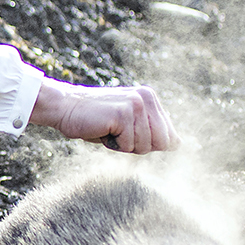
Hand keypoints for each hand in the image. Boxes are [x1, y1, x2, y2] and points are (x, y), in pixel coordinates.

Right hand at [29, 79, 177, 152]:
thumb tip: (179, 144)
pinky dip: (114, 144)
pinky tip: (103, 130)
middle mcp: (147, 97)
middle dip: (138, 146)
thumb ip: (153, 130)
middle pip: (161, 143)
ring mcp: (136, 104)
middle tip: (117, 134)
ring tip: (108, 130)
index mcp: (150, 98)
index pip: (169, 136)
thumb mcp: (128, 124)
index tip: (126, 134)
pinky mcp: (124, 112)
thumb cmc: (95, 120)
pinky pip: (128, 145)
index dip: (149, 144)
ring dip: (124, 146)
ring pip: (145, 146)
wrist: (65, 108)